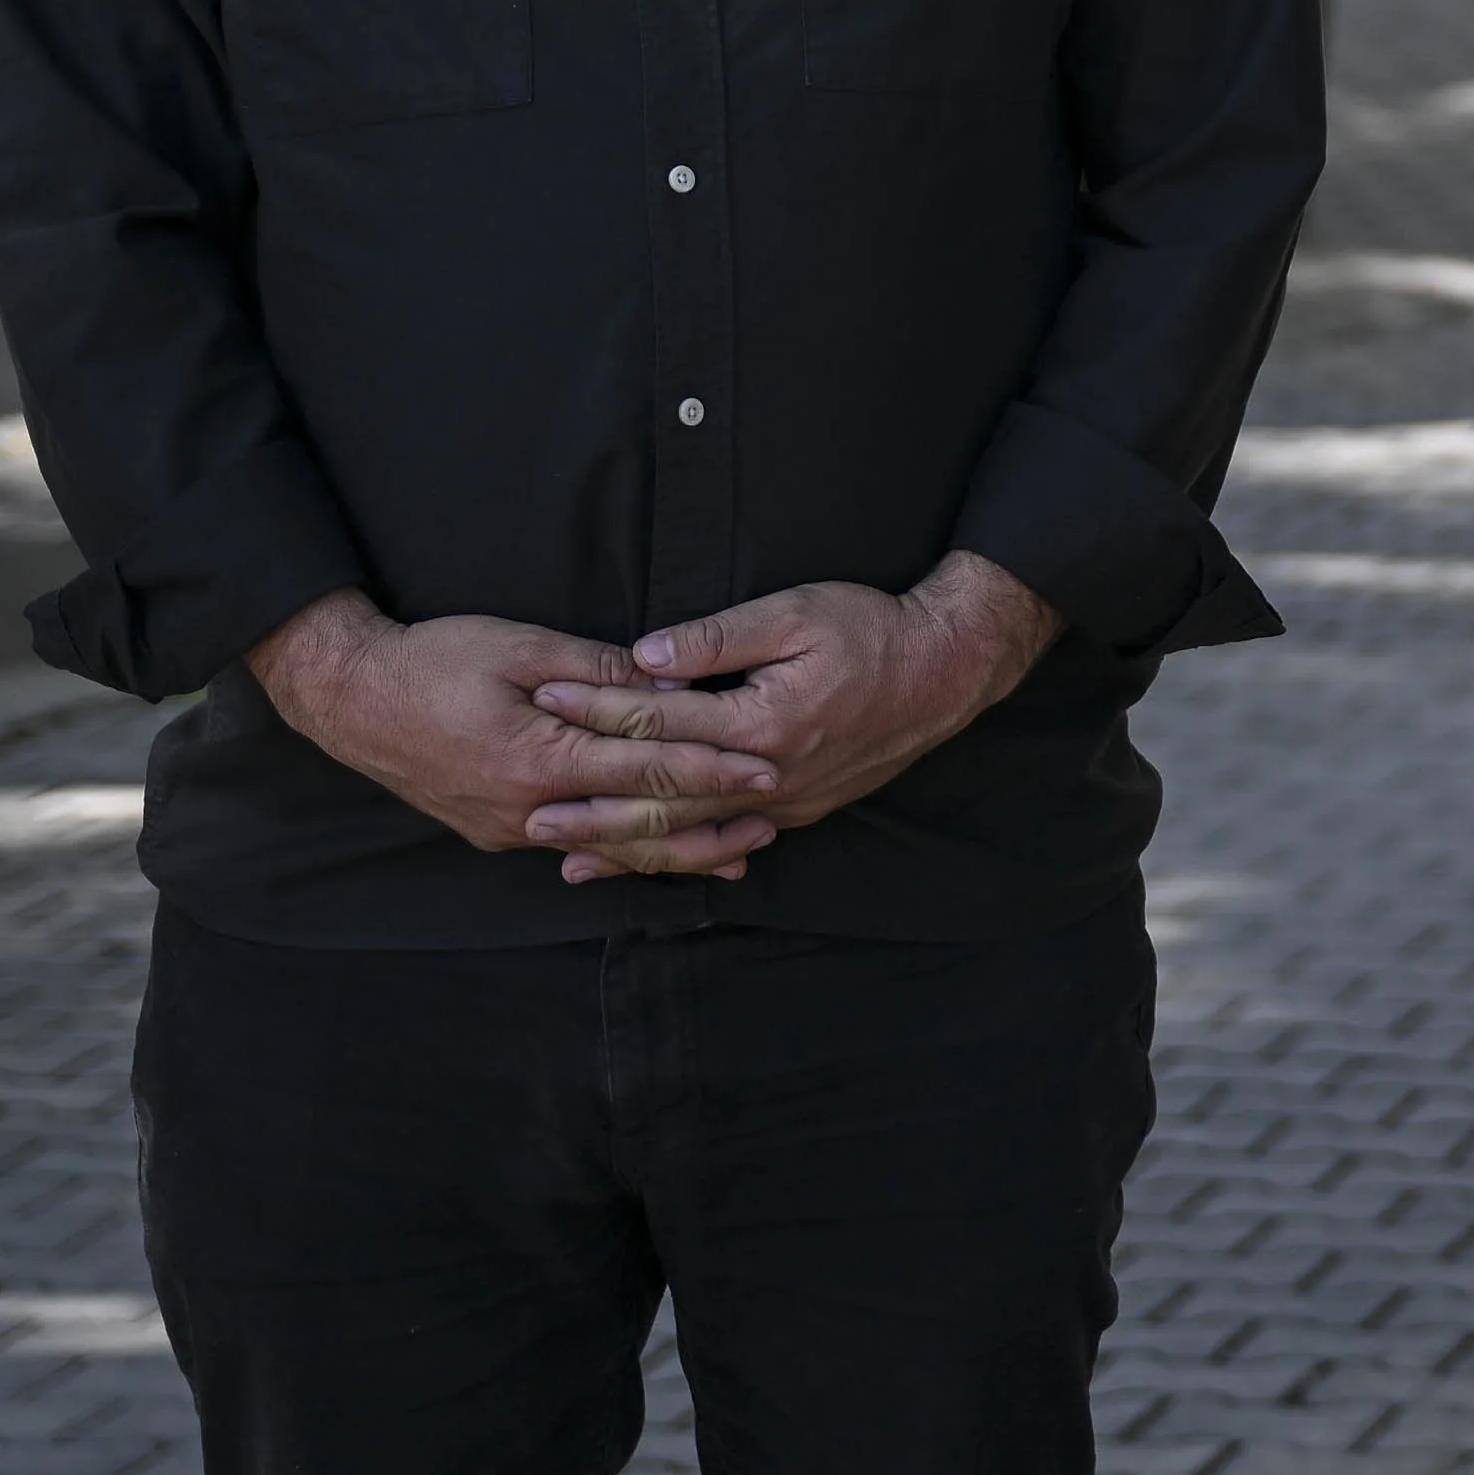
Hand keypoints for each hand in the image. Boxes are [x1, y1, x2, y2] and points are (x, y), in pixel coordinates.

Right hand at [246, 589, 779, 880]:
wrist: (351, 699)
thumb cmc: (436, 659)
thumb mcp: (522, 648)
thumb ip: (598, 673)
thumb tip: (669, 687)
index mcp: (538, 759)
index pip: (646, 770)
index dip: (711, 770)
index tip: (765, 768)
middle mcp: (527, 809)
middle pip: (637, 825)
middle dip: (709, 823)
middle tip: (773, 820)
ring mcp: (509, 829)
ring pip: (609, 848)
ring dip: (674, 850)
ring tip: (735, 852)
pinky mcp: (496, 832)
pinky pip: (575, 844)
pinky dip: (623, 849)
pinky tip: (657, 852)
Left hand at [527, 554, 1061, 876]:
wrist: (945, 671)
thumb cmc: (872, 630)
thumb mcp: (796, 613)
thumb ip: (718, 639)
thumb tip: (644, 658)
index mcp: (762, 724)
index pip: (660, 722)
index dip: (598, 709)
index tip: (545, 697)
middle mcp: (769, 777)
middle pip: (663, 798)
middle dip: (591, 805)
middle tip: (527, 811)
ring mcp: (786, 803)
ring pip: (692, 834)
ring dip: (627, 846)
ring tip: (567, 856)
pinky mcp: (800, 809)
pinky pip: (727, 841)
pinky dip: (681, 853)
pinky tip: (649, 861)